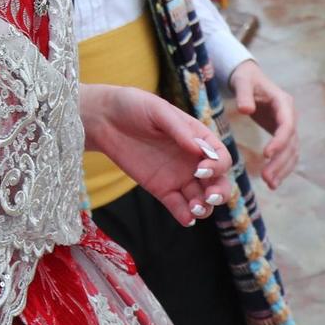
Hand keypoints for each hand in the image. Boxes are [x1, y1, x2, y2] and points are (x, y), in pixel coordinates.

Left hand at [80, 83, 232, 227]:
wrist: (104, 119)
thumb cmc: (134, 106)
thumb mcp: (157, 110)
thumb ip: (178, 129)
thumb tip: (199, 149)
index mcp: (198, 138)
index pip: (220, 157)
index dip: (218, 166)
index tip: (201, 169)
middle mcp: (193, 159)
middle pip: (218, 182)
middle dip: (220, 192)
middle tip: (208, 197)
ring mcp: (178, 176)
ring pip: (202, 198)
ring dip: (205, 207)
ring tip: (195, 209)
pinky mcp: (161, 189)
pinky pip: (178, 206)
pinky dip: (185, 216)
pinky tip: (186, 218)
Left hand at [229, 61, 299, 188]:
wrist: (250, 78)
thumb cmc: (246, 79)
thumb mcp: (242, 82)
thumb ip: (243, 94)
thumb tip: (246, 110)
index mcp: (284, 103)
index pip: (287, 125)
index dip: (279, 141)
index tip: (266, 155)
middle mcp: (290, 116)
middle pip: (291, 143)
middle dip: (280, 162)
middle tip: (266, 179)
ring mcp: (289, 126)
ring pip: (291, 152)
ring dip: (283, 169)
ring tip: (270, 185)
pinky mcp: (283, 135)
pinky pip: (287, 154)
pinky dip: (282, 168)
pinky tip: (273, 182)